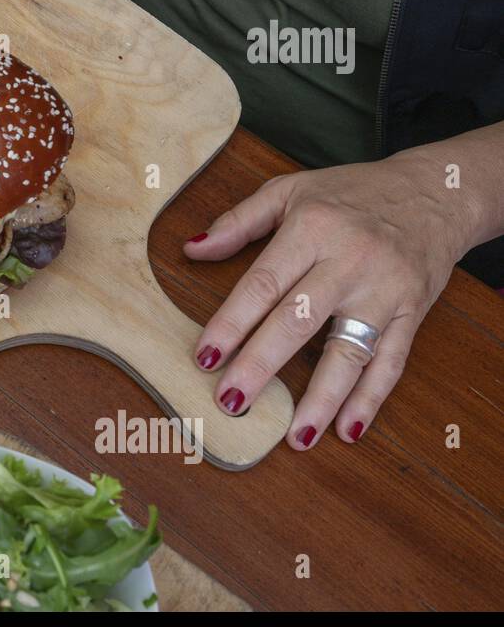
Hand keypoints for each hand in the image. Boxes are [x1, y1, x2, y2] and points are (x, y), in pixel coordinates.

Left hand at [183, 149, 481, 449]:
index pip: (263, 284)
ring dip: (322, 397)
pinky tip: (349, 428)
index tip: (205, 356)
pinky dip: (372, 398)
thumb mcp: (290, 191)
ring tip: (296, 436)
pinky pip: (391, 361)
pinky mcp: (412, 312)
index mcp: (312, 229)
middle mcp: (349, 262)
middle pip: (298, 321)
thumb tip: (191, 249)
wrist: (436, 192)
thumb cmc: (351, 193)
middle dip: (262, 364)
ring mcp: (384, 290)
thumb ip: (238, 221)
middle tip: (232, 401)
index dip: (232, 323)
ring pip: (349, 350)